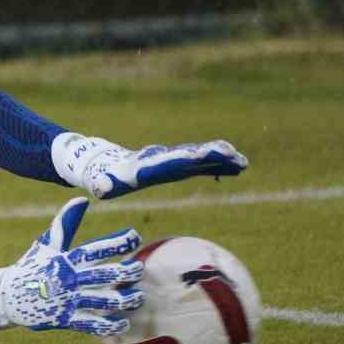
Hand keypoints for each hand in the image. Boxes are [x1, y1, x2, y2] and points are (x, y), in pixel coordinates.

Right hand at [0, 197, 143, 336]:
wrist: (6, 296)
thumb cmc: (31, 266)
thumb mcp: (46, 244)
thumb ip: (66, 223)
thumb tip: (81, 199)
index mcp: (66, 259)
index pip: (95, 248)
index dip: (117, 242)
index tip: (134, 236)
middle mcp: (68, 279)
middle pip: (104, 274)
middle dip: (127, 272)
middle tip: (139, 269)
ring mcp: (66, 300)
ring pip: (103, 301)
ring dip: (124, 300)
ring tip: (138, 297)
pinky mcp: (63, 320)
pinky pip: (91, 324)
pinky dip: (109, 326)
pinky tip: (123, 323)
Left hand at [53, 133, 247, 199]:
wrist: (108, 164)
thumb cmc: (105, 179)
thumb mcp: (101, 183)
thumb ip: (103, 186)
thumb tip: (101, 190)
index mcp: (149, 166)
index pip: (170, 160)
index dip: (186, 158)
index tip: (203, 153)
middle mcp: (164, 160)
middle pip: (190, 156)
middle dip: (210, 155)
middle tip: (233, 155)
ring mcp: (173, 161)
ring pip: (200, 158)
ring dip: (220, 159)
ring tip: (243, 162)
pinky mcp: (178, 166)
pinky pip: (202, 165)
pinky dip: (218, 165)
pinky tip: (237, 167)